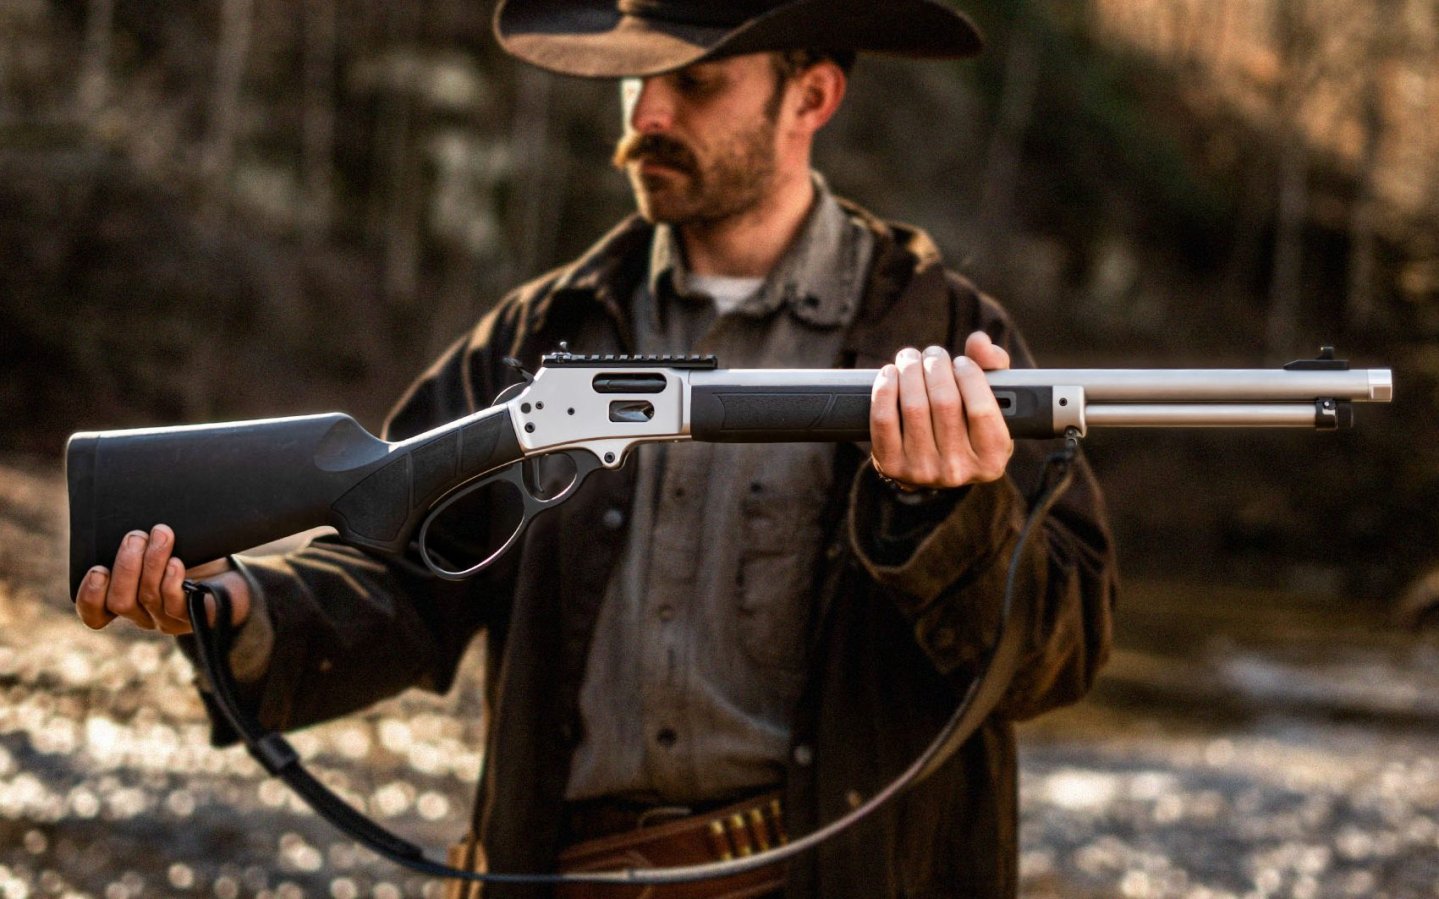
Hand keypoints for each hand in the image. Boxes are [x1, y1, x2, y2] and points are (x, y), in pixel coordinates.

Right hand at [74, 524, 250, 633]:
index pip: (96, 614)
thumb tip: (124, 503)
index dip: (89, 596)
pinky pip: (175, 604)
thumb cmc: (194, 556)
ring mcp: (168, 619)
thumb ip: (140, 539)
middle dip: (125, 565)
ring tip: (162, 534)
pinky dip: (171, 580)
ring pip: (148, 597)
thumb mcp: (160, 546)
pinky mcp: (194, 617)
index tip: (97, 569)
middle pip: (120, 602)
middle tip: (136, 536)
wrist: (236, 573)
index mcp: (128, 600)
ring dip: (152, 562)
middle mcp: (144, 615)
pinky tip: (177, 562)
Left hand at [869, 331, 1014, 491]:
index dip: (970, 376)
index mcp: (991, 458)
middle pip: (944, 402)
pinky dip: (884, 389)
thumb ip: (994, 367)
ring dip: (910, 371)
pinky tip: (890, 373)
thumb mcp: (991, 403)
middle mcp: (958, 469)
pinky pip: (884, 420)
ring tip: (911, 358)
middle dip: (936, 367)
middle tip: (933, 354)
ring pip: (914, 406)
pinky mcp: (892, 464)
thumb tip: (979, 341)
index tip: (961, 362)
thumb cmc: (966, 425)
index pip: (981, 409)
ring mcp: (923, 469)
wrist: (931, 466)